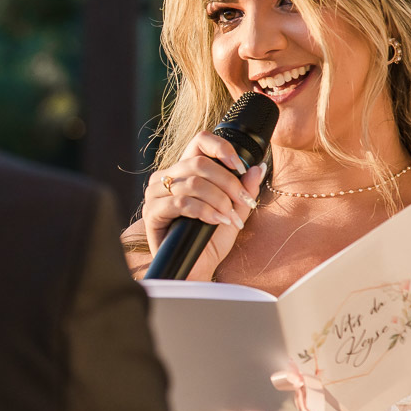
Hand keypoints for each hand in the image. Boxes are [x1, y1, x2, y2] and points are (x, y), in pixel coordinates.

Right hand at [143, 132, 266, 280]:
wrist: (195, 269)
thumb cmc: (210, 241)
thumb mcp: (234, 212)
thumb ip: (244, 190)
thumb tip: (257, 167)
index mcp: (185, 170)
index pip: (200, 141)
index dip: (222, 148)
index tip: (241, 167)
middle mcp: (167, 176)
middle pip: (200, 163)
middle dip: (228, 183)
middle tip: (243, 202)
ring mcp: (156, 193)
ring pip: (193, 183)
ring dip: (219, 200)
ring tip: (230, 217)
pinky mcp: (152, 212)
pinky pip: (182, 202)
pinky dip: (205, 211)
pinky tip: (216, 221)